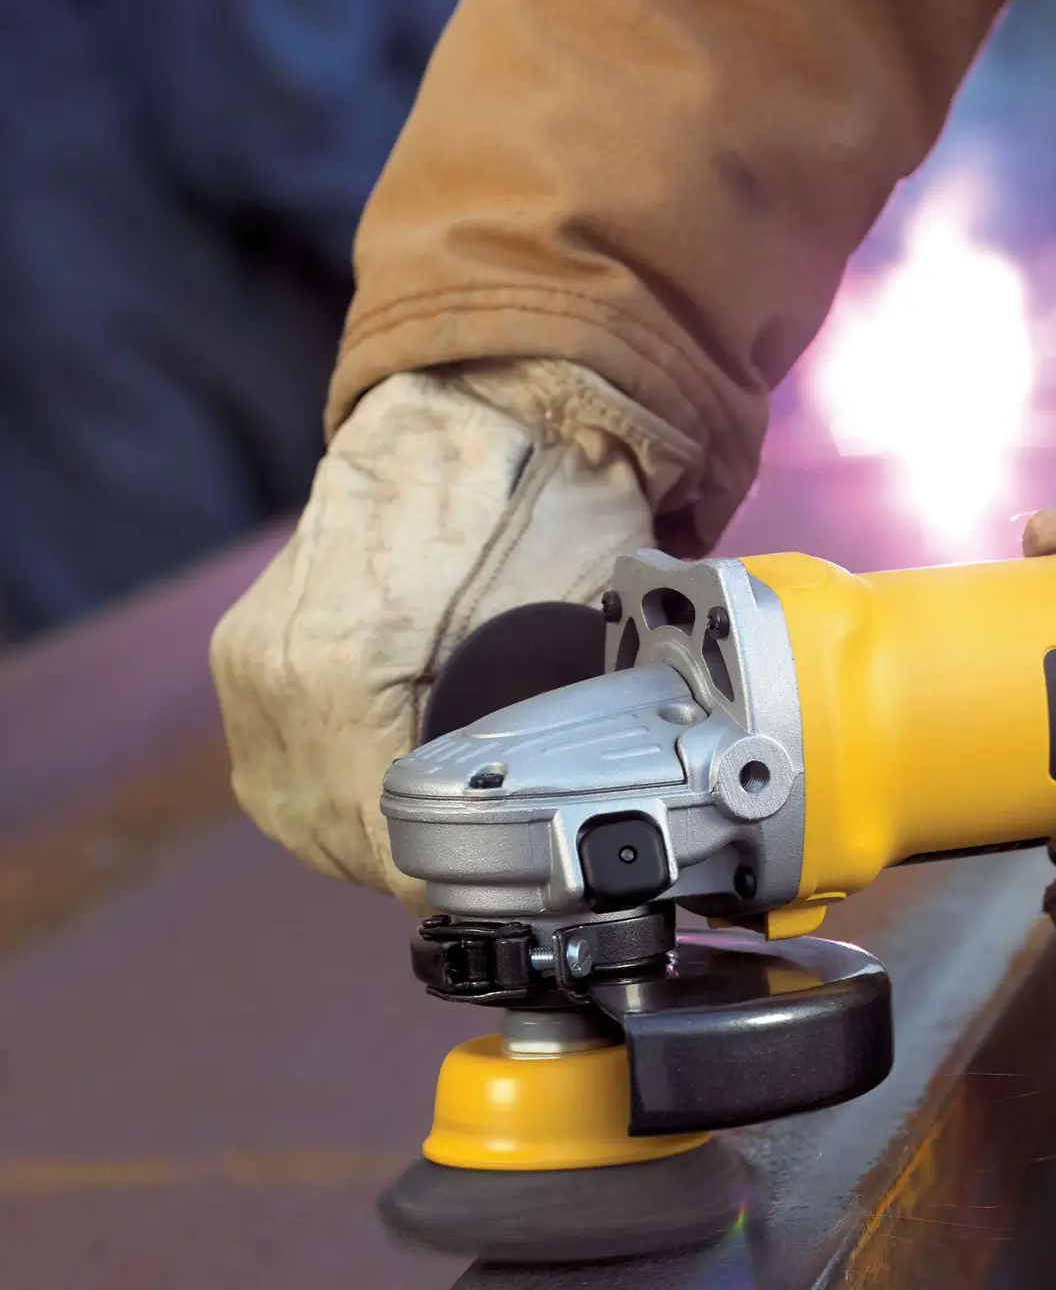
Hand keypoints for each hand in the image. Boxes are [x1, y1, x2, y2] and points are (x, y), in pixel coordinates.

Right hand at [210, 360, 700, 904]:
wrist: (488, 405)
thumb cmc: (540, 500)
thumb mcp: (576, 632)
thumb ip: (546, 742)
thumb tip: (562, 829)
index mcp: (345, 669)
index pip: (386, 838)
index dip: (452, 874)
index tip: (499, 884)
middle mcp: (274, 672)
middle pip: (337, 837)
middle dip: (414, 860)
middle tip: (483, 860)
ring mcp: (249, 662)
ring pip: (300, 813)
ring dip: (370, 834)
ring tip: (442, 825)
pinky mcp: (246, 653)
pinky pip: (280, 765)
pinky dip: (337, 790)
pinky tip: (391, 783)